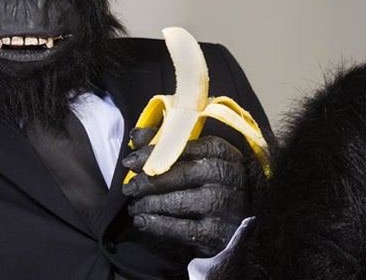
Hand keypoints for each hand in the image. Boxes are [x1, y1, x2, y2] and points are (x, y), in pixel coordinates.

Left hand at [122, 128, 250, 256]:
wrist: (237, 226)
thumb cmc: (211, 187)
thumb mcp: (196, 162)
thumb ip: (166, 147)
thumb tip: (135, 135)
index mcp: (222, 152)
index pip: (182, 148)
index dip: (152, 153)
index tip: (129, 161)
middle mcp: (228, 175)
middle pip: (180, 174)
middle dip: (148, 181)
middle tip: (128, 187)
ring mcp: (225, 204)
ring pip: (178, 201)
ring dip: (149, 204)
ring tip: (134, 206)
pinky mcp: (218, 231)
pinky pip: (181, 228)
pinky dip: (157, 224)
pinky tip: (142, 221)